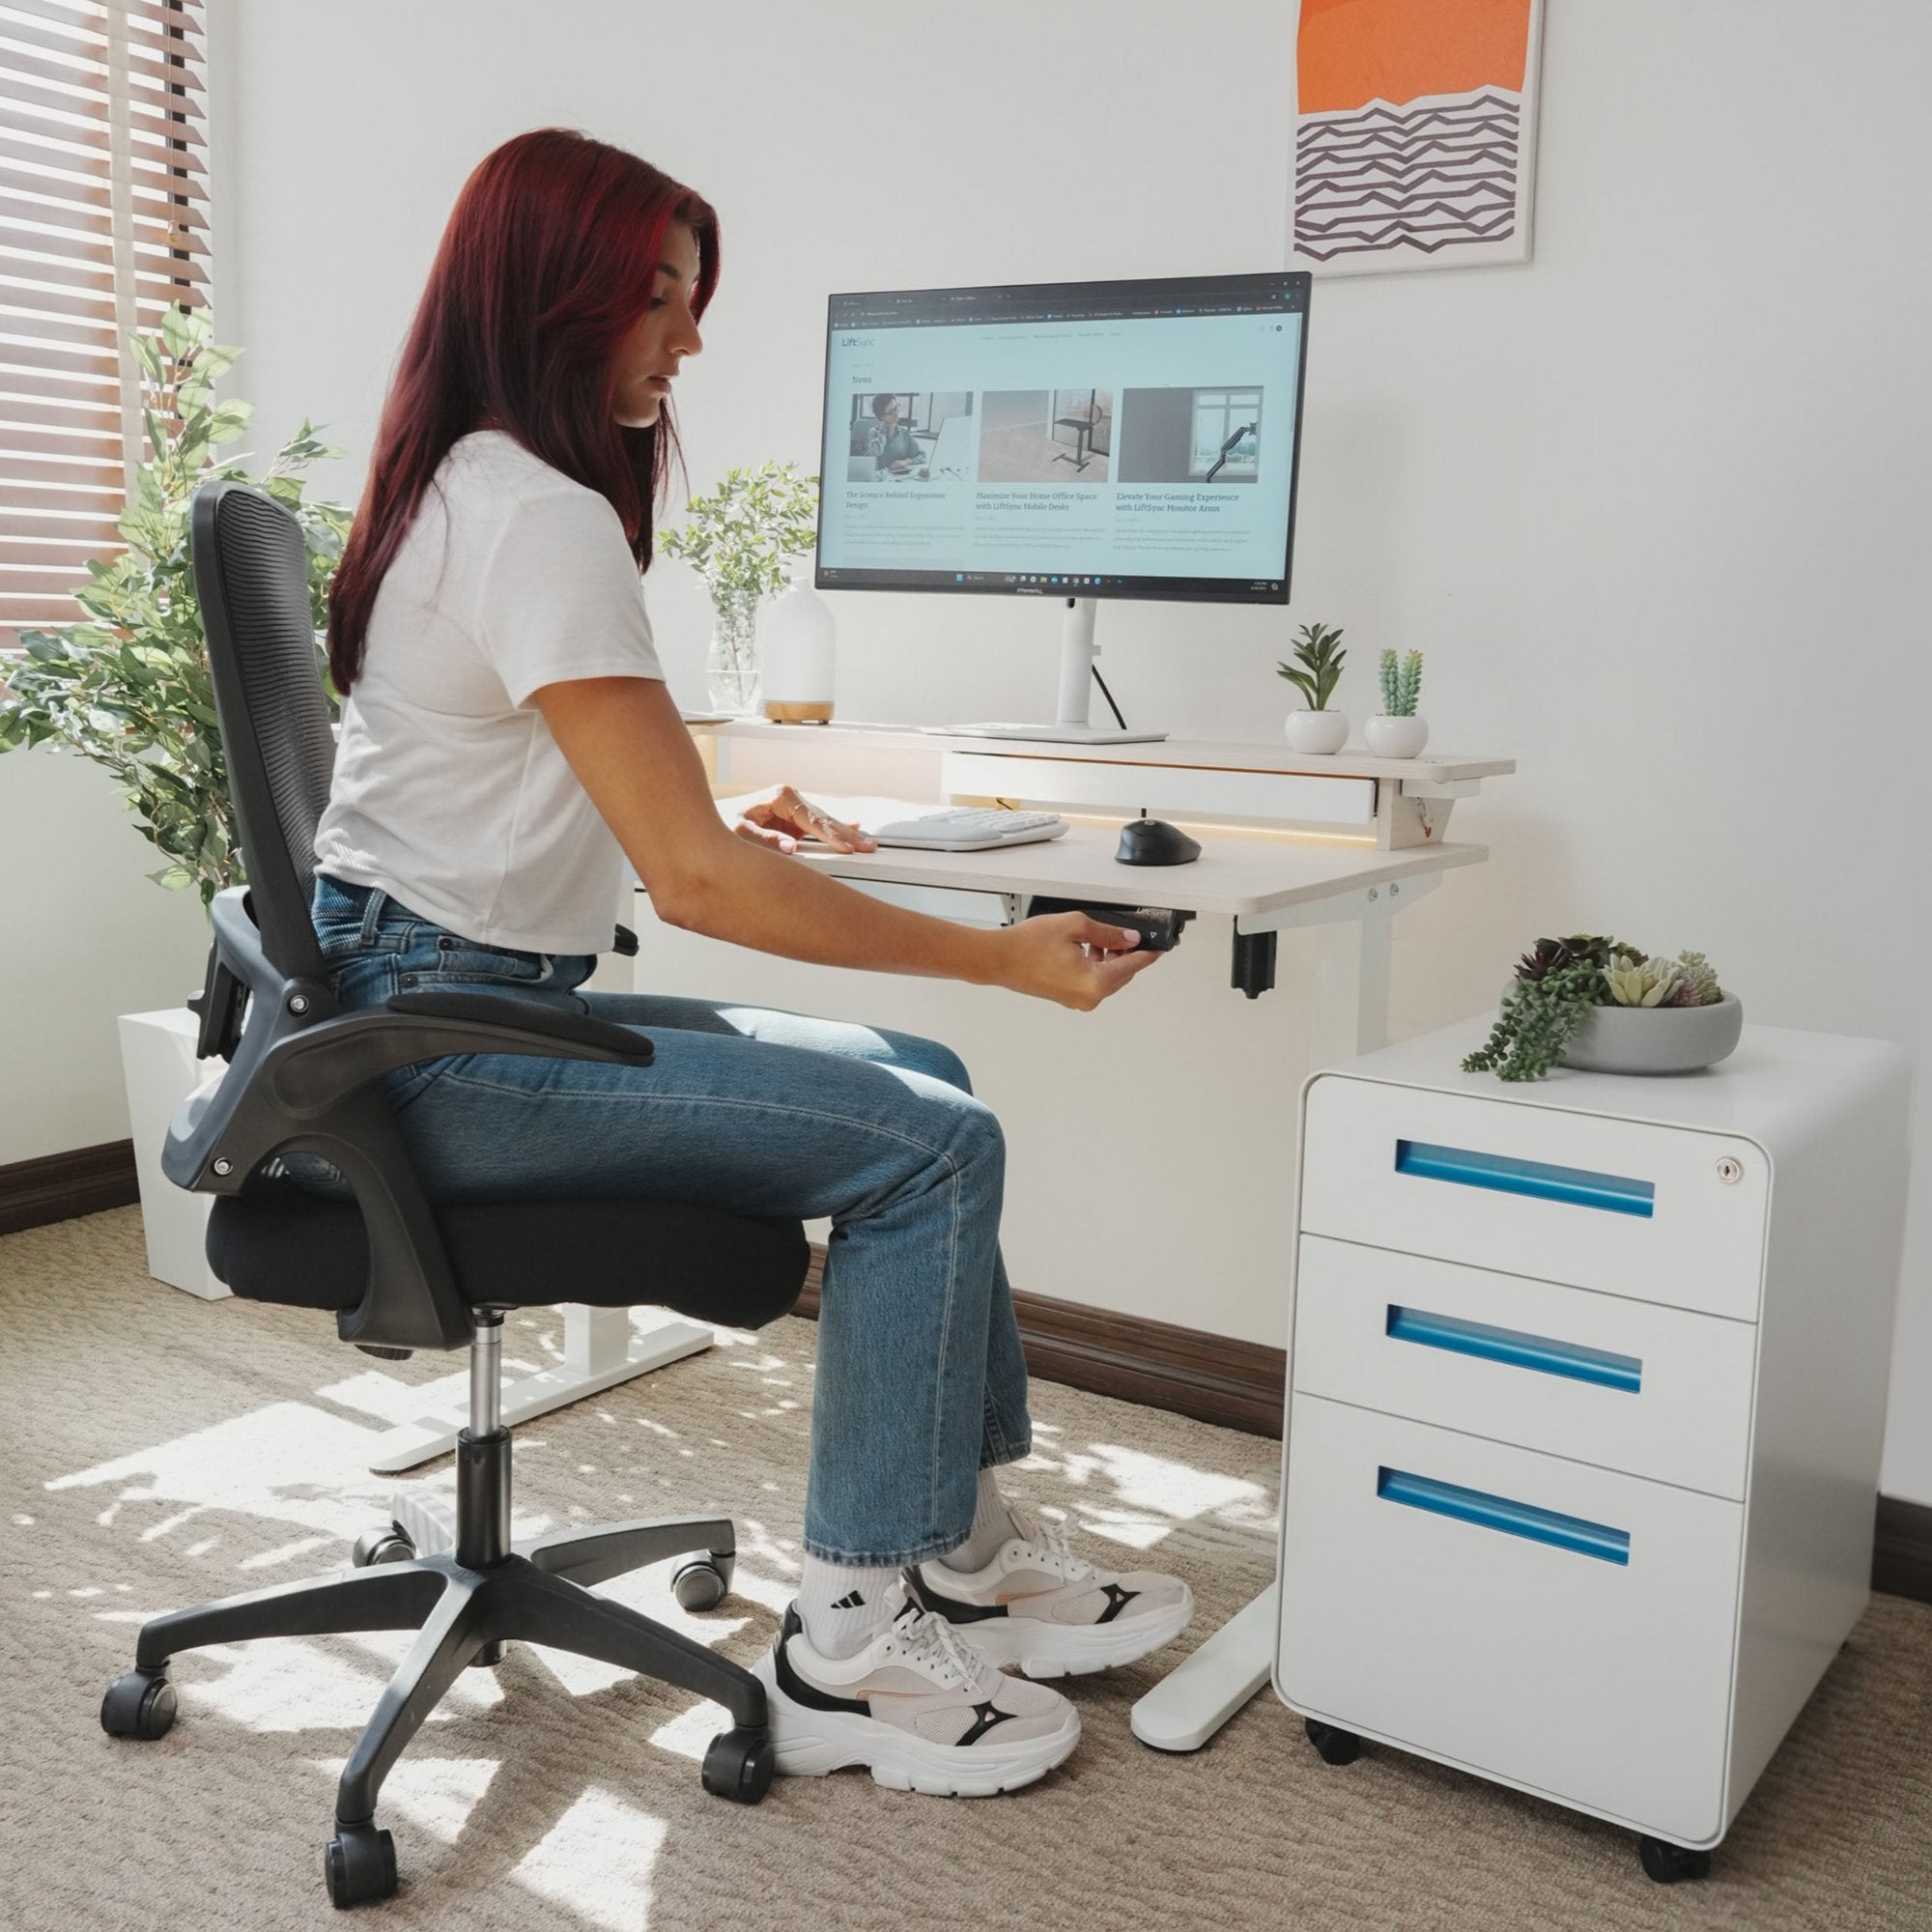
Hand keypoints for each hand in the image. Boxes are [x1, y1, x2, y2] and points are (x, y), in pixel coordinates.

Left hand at [735, 785, 877, 855]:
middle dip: (847, 834)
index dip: (831, 835)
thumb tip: (791, 848)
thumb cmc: (722, 822)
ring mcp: (793, 809)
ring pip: (826, 822)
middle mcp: (790, 799)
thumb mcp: (738, 832)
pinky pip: (819, 828)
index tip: (846, 848)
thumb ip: (764, 839)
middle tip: (868, 846)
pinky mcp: (793, 820)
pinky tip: (854, 829)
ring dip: (846, 834)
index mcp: (780, 797)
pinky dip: (835, 832)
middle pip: (825, 818)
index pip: (812, 819)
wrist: (711, 820)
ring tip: (867, 843)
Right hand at [989, 912, 1161, 1010]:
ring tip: (1102, 938)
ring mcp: (1077, 1001)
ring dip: (1111, 960)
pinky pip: (1092, 983)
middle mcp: (1088, 998)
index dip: (1148, 954)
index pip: (1132, 966)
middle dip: (1127, 954)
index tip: (1159, 947)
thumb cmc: (1027, 945)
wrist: (998, 959)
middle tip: (1128, 935)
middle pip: (1121, 975)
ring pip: (1107, 979)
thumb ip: (1108, 933)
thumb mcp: (1075, 926)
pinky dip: (1096, 967)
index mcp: (1094, 983)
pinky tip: (1088, 948)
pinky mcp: (1067, 998)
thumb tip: (1128, 938)